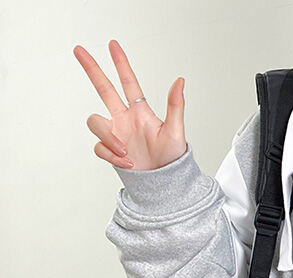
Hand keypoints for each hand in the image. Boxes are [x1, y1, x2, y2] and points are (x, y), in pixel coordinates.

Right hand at [74, 39, 186, 170]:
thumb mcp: (176, 132)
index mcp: (140, 112)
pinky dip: (111, 155)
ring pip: (95, 122)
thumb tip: (180, 81)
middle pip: (103, 89)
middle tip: (79, 50)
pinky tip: (127, 163)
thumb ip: (175, 106)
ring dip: (109, 138)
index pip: (128, 83)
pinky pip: (99, 147)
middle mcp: (125, 119)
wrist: (164, 184)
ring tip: (126, 152)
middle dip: (92, 69)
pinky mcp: (110, 151)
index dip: (121, 64)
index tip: (113, 44)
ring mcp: (116, 134)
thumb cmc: (172, 159)